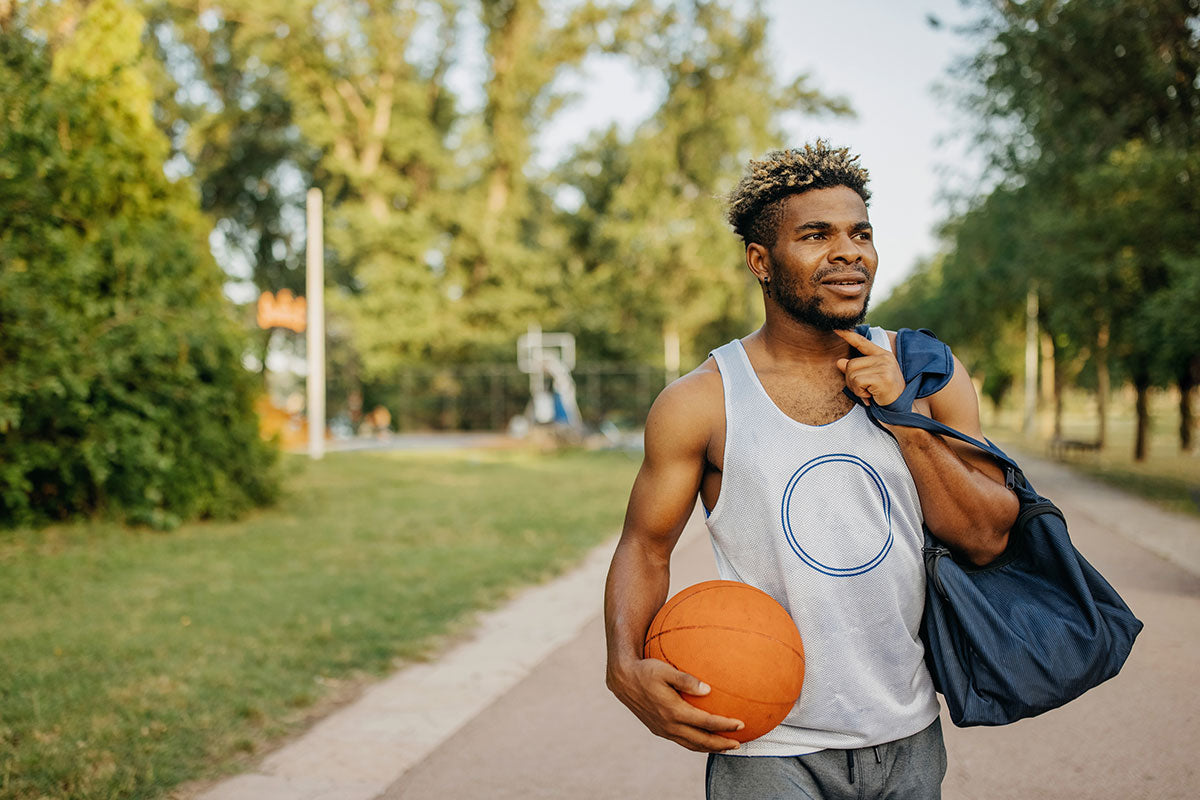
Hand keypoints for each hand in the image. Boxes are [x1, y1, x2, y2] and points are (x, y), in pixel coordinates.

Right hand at [607, 657, 743, 751]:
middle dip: (721, 744)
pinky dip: (696, 744)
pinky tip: (703, 740)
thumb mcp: (665, 670)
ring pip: (691, 745)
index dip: (725, 725)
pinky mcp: (658, 729)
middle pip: (701, 741)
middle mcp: (669, 724)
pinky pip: (682, 742)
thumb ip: (686, 680)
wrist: (623, 680)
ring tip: (724, 747)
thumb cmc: (646, 670)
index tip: (741, 724)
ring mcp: (663, 729)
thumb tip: (708, 689)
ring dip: (709, 748)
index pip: (706, 722)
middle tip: (738, 744)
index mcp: (674, 711)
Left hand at [833, 328, 904, 406]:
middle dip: (851, 380)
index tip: (836, 328)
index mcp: (882, 354)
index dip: (848, 335)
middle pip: (850, 364)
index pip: (862, 342)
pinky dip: (859, 392)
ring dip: (855, 388)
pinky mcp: (882, 377)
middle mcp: (884, 357)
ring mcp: (884, 366)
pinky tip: (870, 395)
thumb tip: (839, 362)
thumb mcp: (868, 378)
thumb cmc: (884, 393)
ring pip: (852, 373)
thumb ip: (855, 369)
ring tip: (869, 392)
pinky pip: (857, 382)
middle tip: (864, 389)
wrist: (900, 407)